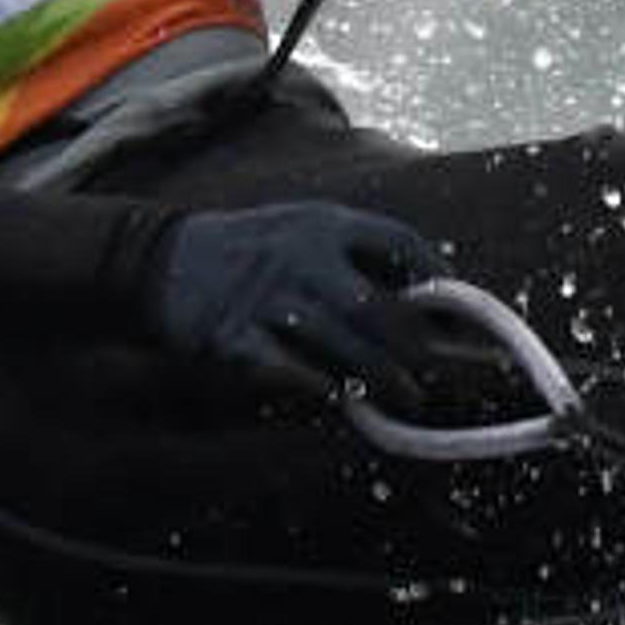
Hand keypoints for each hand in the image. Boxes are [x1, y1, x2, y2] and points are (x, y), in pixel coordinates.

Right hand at [141, 202, 443, 398]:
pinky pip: (290, 370)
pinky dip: (323, 388)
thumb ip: (356, 251)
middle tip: (449, 374)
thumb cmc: (250, 248)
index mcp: (323, 223)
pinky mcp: (234, 337)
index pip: (398, 243)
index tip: (464, 310)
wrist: (160, 258)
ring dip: (383, 378)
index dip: (438, 277)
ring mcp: (266, 298)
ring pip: (343, 346)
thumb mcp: (302, 226)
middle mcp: (300, 256)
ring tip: (410, 398)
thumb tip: (427, 290)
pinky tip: (346, 401)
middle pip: (377, 310)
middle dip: (419, 349)